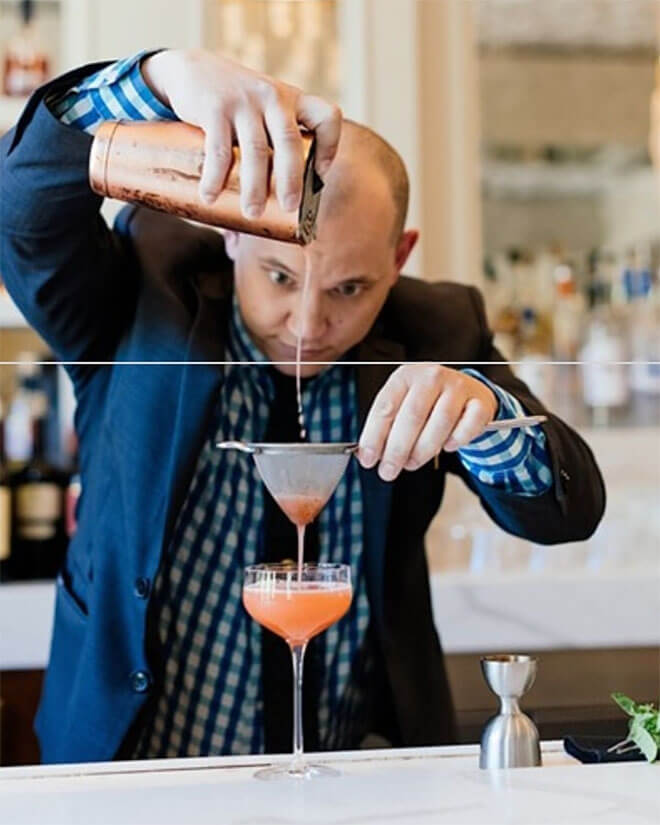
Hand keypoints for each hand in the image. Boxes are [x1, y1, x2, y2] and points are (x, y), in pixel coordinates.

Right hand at [141, 49, 341, 215]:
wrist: (191, 69)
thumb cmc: (233, 107)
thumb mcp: (260, 116)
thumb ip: (264, 156)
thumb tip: (252, 225)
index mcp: (292, 101)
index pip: (327, 116)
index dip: (331, 147)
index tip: (320, 174)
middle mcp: (273, 98)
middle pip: (291, 144)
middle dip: (292, 181)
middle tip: (290, 208)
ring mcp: (244, 101)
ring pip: (256, 152)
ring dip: (255, 188)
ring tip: (252, 213)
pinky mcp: (215, 107)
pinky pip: (219, 149)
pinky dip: (215, 177)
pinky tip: (210, 197)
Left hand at [358, 365, 497, 480]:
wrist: (467, 392)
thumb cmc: (428, 403)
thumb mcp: (403, 407)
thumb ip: (387, 428)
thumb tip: (369, 456)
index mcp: (406, 376)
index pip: (385, 407)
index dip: (374, 436)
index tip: (368, 460)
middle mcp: (431, 377)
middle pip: (412, 416)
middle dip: (397, 449)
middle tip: (388, 471)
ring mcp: (458, 387)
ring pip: (441, 422)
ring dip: (423, 450)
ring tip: (412, 464)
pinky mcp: (480, 403)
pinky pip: (468, 426)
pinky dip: (457, 440)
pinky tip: (448, 447)